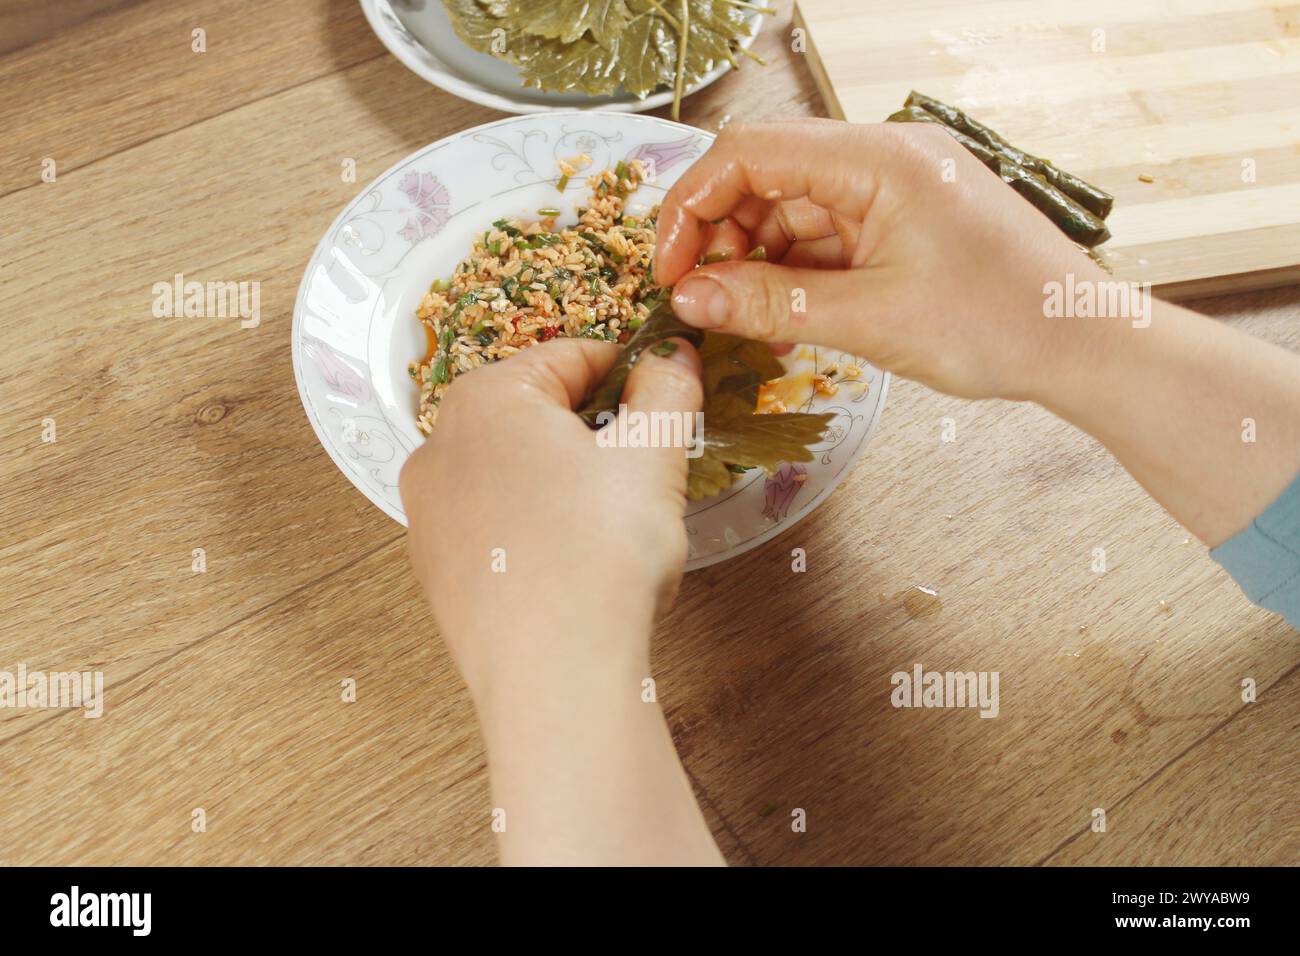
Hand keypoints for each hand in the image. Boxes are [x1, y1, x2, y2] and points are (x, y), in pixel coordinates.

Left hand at [399, 337, 723, 864]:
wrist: (554, 673)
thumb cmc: (601, 553)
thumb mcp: (654, 453)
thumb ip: (667, 387)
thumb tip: (673, 354)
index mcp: (486, 397)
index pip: (568, 356)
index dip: (628, 369)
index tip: (663, 390)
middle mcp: (438, 444)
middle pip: (532, 412)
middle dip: (591, 428)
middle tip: (642, 463)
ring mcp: (427, 510)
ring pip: (509, 468)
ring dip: (559, 476)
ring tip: (609, 518)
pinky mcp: (433, 567)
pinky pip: (491, 522)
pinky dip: (531, 525)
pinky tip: (570, 558)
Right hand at [655, 118, 1109, 402]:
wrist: (1082, 343)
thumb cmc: (1001, 322)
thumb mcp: (870, 320)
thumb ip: (772, 304)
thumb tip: (690, 297)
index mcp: (877, 158)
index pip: (750, 153)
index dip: (694, 208)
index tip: (669, 271)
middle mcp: (881, 159)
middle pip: (764, 180)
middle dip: (723, 242)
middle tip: (703, 306)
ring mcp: (891, 190)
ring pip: (789, 215)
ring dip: (757, 268)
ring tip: (748, 327)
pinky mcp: (899, 222)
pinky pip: (824, 240)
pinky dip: (795, 279)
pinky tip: (785, 323)